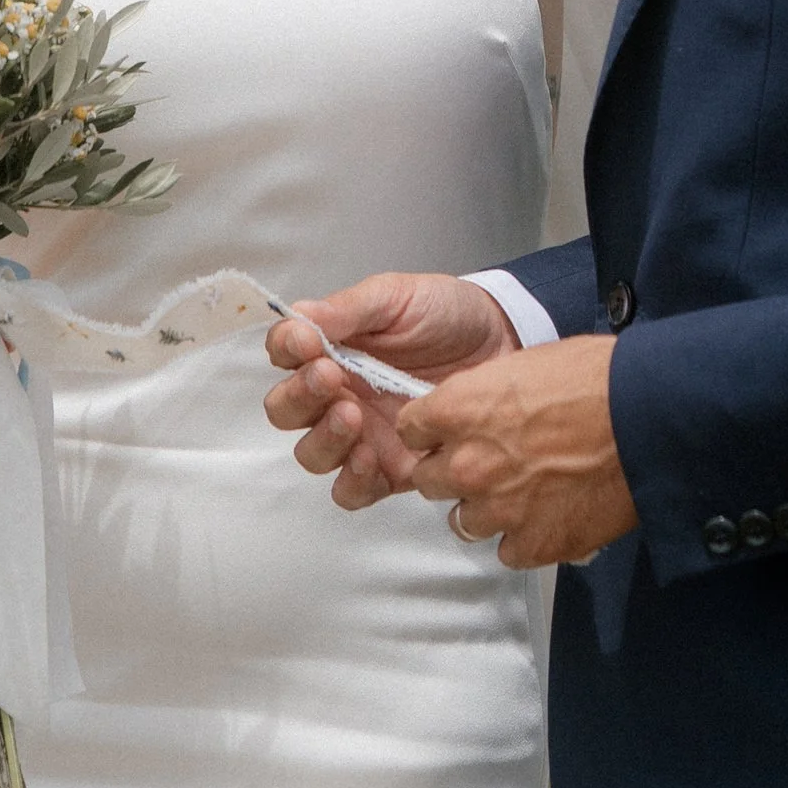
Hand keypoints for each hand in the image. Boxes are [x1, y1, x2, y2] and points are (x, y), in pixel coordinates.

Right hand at [264, 273, 516, 509]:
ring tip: (353, 417)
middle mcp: (337, 394)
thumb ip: (349, 309)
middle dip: (300, 397)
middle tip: (330, 378)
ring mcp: (361, 435)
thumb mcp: (398, 297)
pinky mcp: (390, 469)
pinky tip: (369, 457)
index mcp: (331, 348)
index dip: (286, 349)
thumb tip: (297, 316)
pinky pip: (353, 491)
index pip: (284, 353)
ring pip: (313, 455)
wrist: (504, 342)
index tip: (307, 342)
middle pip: (286, 411)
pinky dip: (351, 479)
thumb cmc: (446, 314)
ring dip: (323, 439)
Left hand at [398, 339, 636, 567]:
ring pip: (463, 522)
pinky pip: (508, 551)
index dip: (431, 430)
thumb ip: (488, 394)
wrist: (647, 420)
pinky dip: (524, 538)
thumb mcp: (527, 364)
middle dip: (452, 472)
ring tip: (522, 493)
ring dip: (485, 509)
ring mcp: (498, 510)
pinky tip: (548, 516)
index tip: (446, 431)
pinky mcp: (533, 544)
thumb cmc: (598, 380)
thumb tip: (482, 409)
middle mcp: (467, 464)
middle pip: (428, 481)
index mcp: (460, 410)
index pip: (411, 429)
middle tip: (488, 463)